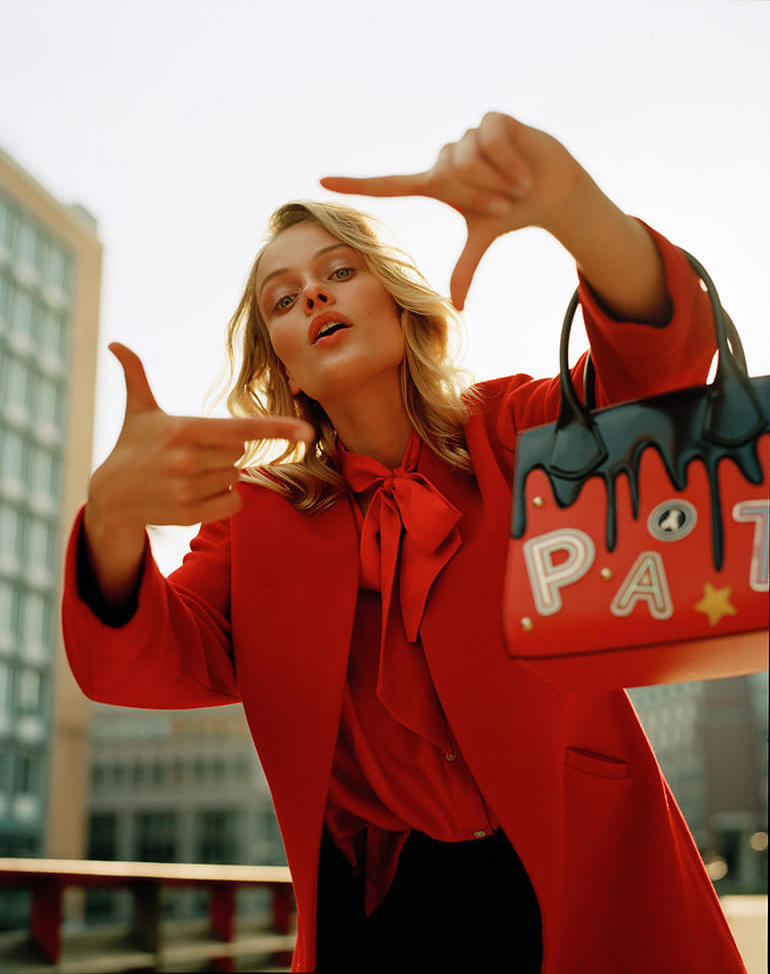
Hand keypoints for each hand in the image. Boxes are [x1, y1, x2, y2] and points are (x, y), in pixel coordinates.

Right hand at [88, 343, 313, 530]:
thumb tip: (115, 344)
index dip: (277, 428)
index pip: (242, 428)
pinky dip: (223, 499)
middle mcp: (187, 459)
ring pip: (237, 478)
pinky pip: (233, 503)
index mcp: (184, 429)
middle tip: (192, 453)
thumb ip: (135, 375)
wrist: (110, 496)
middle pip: (241, 453)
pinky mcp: (189, 515)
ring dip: (221, 476)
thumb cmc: (132, 446)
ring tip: (188, 474)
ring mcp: (188, 489)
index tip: (307, 432)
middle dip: (223, 452)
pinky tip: (196, 493)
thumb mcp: (137, 411)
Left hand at [320, 112, 584, 308]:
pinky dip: (509, 161)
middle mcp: (447, 158)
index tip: (321, 182)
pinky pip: (490, 140)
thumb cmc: (513, 211)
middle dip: (481, 195)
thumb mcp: (483, 239)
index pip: (389, 186)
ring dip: (497, 180)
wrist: (552, 191)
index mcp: (437, 185)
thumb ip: (465, 268)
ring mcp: (468, 136)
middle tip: (504, 201)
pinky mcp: (491, 120)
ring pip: (468, 158)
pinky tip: (523, 167)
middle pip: (448, 175)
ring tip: (515, 183)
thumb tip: (456, 308)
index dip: (357, 185)